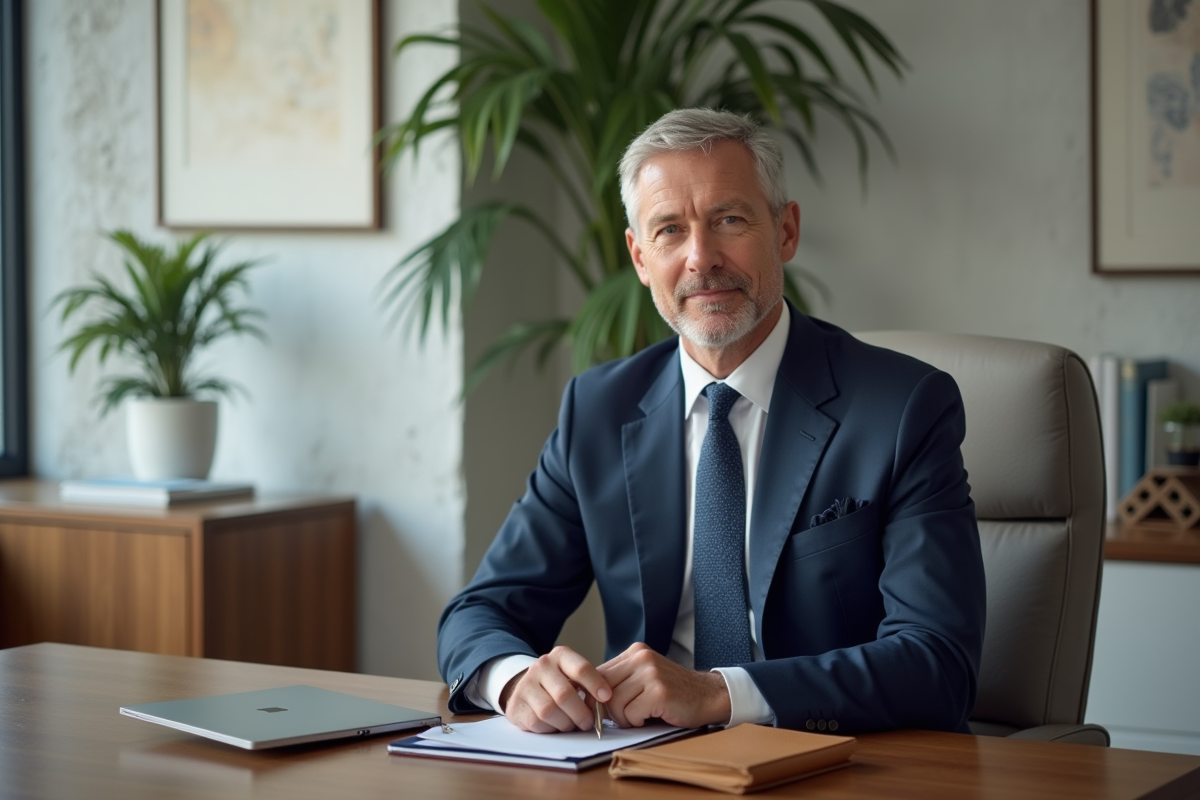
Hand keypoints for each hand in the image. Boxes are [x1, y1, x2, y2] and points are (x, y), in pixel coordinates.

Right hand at [498, 646, 611, 733]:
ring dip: (565, 723)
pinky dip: (550, 728)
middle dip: (580, 713)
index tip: (606, 697)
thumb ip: (588, 686)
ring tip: (571, 724)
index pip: (580, 668)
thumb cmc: (559, 684)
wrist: (527, 687)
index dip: (596, 684)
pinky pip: (537, 722)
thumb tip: (603, 704)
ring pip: (549, 710)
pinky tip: (555, 725)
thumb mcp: (574, 676)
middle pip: (564, 694)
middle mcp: (541, 666)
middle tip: (588, 722)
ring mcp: (525, 685)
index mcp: (560, 656)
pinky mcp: (516, 705)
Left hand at [597, 642, 731, 728]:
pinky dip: (637, 722)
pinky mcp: (659, 691)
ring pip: (614, 703)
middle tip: (624, 717)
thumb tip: (585, 698)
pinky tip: (650, 717)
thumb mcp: (643, 678)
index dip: (595, 696)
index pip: (597, 673)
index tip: (599, 709)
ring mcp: (651, 673)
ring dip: (624, 718)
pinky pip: (630, 714)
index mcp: (635, 652)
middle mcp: (641, 658)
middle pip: (603, 689)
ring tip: (640, 716)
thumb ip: (619, 681)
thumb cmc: (672, 692)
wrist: (708, 696)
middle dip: (608, 709)